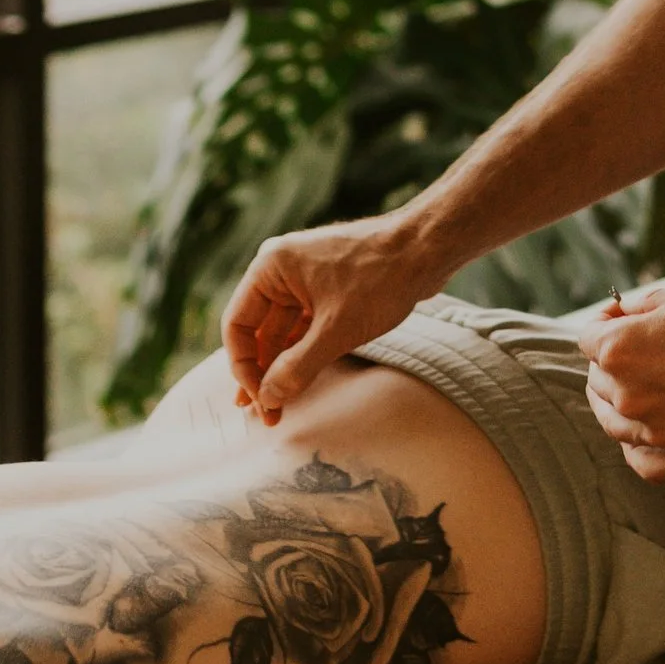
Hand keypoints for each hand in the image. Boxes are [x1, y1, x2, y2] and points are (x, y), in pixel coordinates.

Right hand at [220, 213, 444, 416]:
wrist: (427, 250)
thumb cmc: (382, 278)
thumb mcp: (336, 330)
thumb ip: (298, 367)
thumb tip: (268, 398)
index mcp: (271, 267)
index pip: (237, 324)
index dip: (243, 367)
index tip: (257, 399)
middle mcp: (282, 271)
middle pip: (258, 330)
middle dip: (261, 372)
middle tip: (265, 413)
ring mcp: (306, 280)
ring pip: (282, 332)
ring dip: (281, 366)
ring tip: (279, 405)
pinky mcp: (328, 291)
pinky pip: (304, 328)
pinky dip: (301, 354)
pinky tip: (299, 381)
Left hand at [575, 286, 664, 480]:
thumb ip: (644, 308)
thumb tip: (622, 314)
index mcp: (622, 349)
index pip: (588, 338)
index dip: (602, 324)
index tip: (619, 320)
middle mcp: (630, 393)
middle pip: (599, 380)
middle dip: (611, 362)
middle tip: (637, 351)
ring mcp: (656, 431)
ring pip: (614, 423)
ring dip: (617, 403)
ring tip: (634, 389)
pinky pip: (642, 461)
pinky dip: (637, 448)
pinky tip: (644, 433)